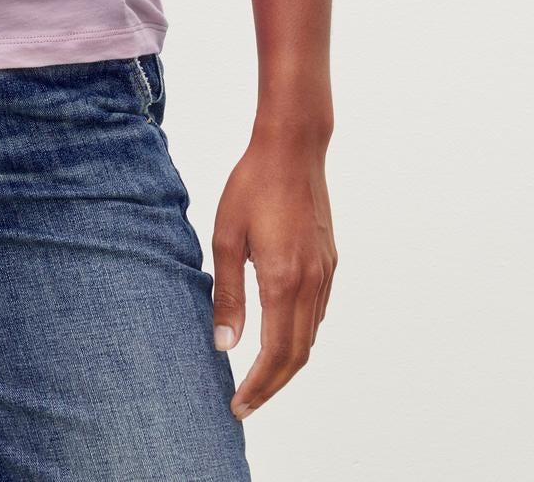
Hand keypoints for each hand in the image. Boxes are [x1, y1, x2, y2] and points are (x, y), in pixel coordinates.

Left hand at [210, 124, 336, 419]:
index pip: (274, 354)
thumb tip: (225, 345)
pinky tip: (279, 335)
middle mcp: (311, 284)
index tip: (238, 406)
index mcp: (283, 281)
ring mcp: (325, 274)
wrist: (292, 148)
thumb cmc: (252, 186)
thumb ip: (229, 295)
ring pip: (310, 337)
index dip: (258, 386)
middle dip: (271, 386)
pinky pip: (317, 313)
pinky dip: (300, 336)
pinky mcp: (329, 262)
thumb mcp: (226, 238)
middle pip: (298, 356)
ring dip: (287, 364)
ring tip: (258, 377)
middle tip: (245, 404)